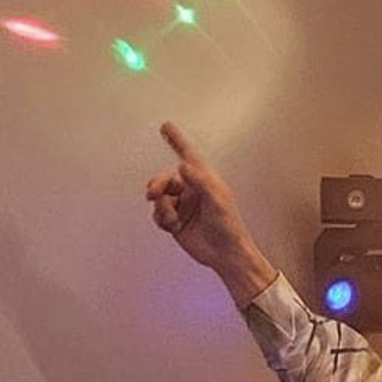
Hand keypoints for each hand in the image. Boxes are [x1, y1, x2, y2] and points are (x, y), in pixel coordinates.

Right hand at [145, 121, 271, 294]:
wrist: (225, 254)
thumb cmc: (229, 226)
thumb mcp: (217, 200)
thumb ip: (199, 181)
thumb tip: (183, 167)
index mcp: (204, 181)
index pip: (188, 155)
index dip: (177, 141)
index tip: (166, 127)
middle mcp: (192, 191)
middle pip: (166, 180)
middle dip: (157, 185)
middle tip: (152, 193)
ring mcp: (183, 206)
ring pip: (160, 199)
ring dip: (162, 207)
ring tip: (171, 217)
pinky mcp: (175, 222)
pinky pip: (158, 215)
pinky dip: (162, 219)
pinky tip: (173, 225)